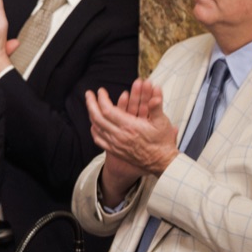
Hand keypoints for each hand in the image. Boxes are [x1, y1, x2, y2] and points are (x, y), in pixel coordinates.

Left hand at [87, 78, 175, 204]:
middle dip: (91, 104)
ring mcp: (115, 144)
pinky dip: (94, 130)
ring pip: (96, 128)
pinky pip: (99, 139)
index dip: (102, 99)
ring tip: (90, 106)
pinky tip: (94, 124)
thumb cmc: (163, 142)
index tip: (100, 91)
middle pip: (97, 118)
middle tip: (88, 94)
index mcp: (129, 126)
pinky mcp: (115, 151)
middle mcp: (119, 135)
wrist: (162, 163)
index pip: (108, 110)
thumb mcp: (162, 122)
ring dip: (91, 115)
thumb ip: (156, 105)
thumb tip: (156, 88)